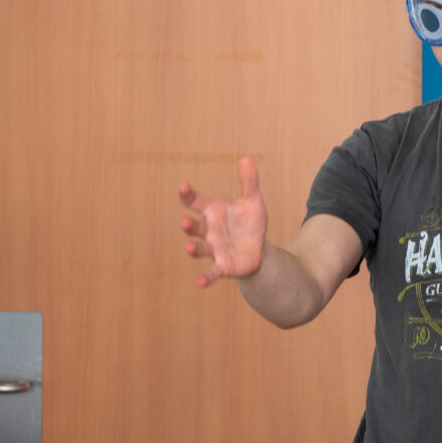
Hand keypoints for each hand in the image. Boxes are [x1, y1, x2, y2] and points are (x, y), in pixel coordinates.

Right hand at [179, 156, 267, 287]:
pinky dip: (205, 278)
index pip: (196, 202)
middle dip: (188, 225)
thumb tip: (247, 158)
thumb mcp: (252, 201)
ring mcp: (214, 249)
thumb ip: (249, 182)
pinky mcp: (223, 266)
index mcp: (213, 212)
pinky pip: (211, 272)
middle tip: (184, 222)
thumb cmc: (249, 223)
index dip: (188, 194)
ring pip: (199, 248)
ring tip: (188, 247)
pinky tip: (199, 284)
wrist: (258, 249)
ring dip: (192, 249)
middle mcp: (209, 231)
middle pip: (194, 227)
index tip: (183, 186)